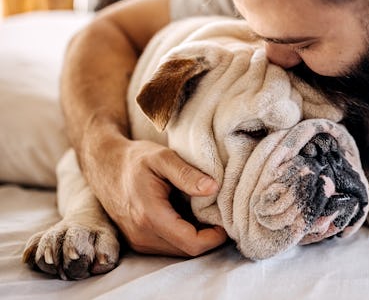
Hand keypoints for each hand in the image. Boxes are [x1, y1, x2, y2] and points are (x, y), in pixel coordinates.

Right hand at [83, 136, 227, 256]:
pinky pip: (168, 245)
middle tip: (219, 214)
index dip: (214, 236)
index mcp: (150, 216)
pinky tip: (189, 215)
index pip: (191, 243)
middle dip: (208, 237)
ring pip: (179, 250)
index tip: (225, 219)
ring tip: (205, 213)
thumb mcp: (163, 157)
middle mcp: (142, 234)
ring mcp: (138, 240)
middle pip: (187, 250)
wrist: (104, 164)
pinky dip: (183, 235)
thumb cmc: (134, 159)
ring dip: (196, 236)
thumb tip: (213, 188)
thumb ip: (187, 174)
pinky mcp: (137, 240)